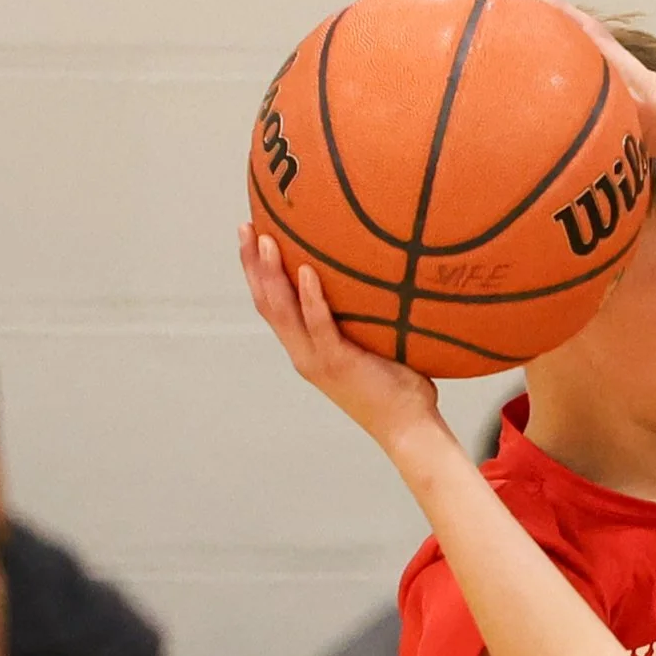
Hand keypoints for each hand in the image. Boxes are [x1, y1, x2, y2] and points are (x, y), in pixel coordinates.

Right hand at [238, 228, 445, 459]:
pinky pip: (319, 326)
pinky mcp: (338, 364)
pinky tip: (306, 271)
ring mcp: (318, 360)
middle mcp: (304, 354)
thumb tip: (388, 274)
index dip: (256, 273)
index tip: (252, 237)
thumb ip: (368, 317)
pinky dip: (310, 298)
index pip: (272, 307)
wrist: (409, 429)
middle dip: (252, 265)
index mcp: (307, 350)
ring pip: (282, 312)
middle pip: (266, 304)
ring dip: (271, 274)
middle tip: (246, 226)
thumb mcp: (376, 346)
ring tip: (265, 239)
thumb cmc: (401, 390)